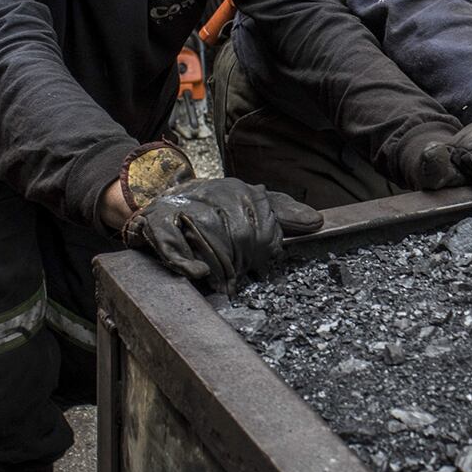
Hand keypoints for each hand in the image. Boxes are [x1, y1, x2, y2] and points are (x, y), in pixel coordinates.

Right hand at [121, 177, 321, 291]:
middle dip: (244, 257)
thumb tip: (317, 222)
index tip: (266, 263)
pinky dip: (184, 259)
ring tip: (226, 282)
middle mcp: (209, 191)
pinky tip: (199, 273)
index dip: (266, 242)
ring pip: (206, 231)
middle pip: (236, 227)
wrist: (160, 203)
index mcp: (235, 189)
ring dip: (219, 262)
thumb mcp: (248, 208)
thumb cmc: (211, 210)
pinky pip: (170, 239)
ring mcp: (180, 205)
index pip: (261, 214)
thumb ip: (280, 215)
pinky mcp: (154, 221)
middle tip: (245, 276)